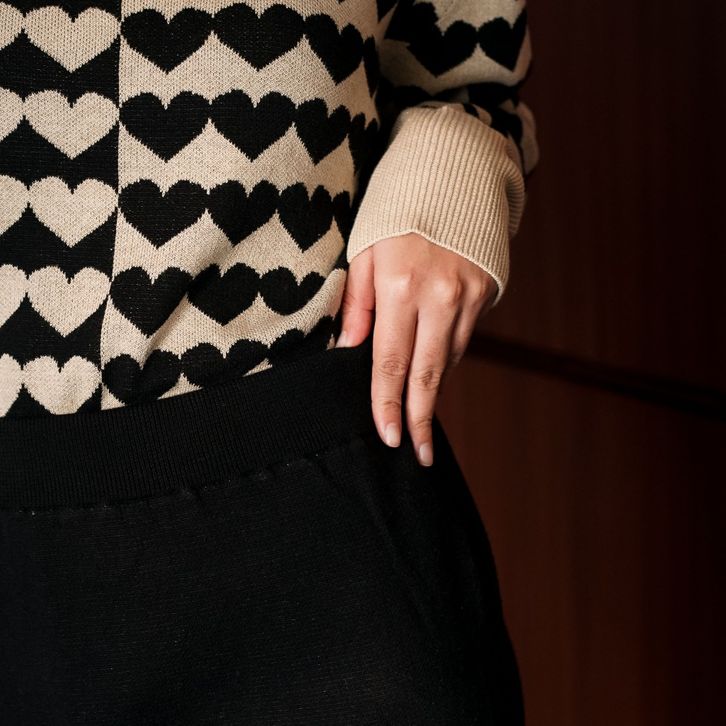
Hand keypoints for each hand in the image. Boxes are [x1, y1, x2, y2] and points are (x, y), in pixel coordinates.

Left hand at [335, 232, 497, 465]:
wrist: (453, 169)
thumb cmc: (395, 209)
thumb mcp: (363, 251)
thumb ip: (356, 305)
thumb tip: (349, 351)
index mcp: (399, 288)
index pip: (390, 362)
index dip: (388, 404)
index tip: (389, 436)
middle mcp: (439, 297)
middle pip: (428, 375)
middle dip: (420, 418)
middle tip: (416, 454)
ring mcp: (468, 296)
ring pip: (448, 360)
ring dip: (431, 389)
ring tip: (417, 410)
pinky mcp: (487, 291)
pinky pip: (464, 338)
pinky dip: (446, 358)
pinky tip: (432, 367)